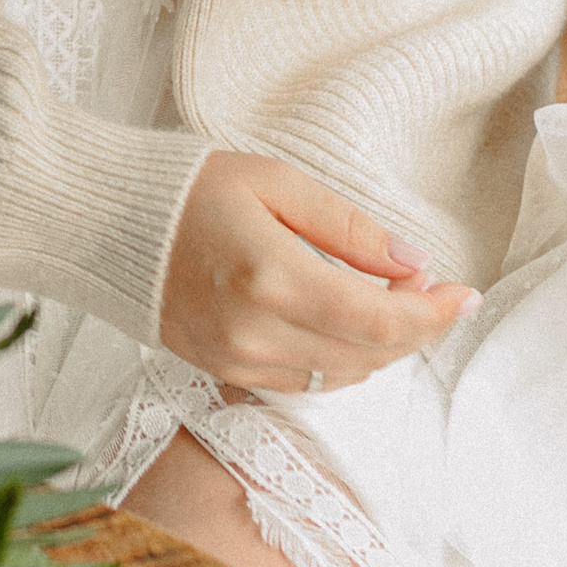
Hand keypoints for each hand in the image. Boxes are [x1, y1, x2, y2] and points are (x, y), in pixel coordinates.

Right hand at [160, 151, 478, 395]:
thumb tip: (412, 262)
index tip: (463, 294)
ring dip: (380, 347)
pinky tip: (344, 325)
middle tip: (435, 293)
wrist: (103, 223)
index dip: (432, 313)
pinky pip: (303, 382)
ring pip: (341, 375)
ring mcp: (237, 358)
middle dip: (415, 328)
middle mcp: (256, 331)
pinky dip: (339, 359)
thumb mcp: (277, 184)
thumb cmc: (187, 190)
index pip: (379, 318)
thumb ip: (349, 227)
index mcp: (273, 277)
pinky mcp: (223, 370)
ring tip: (392, 304)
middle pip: (368, 354)